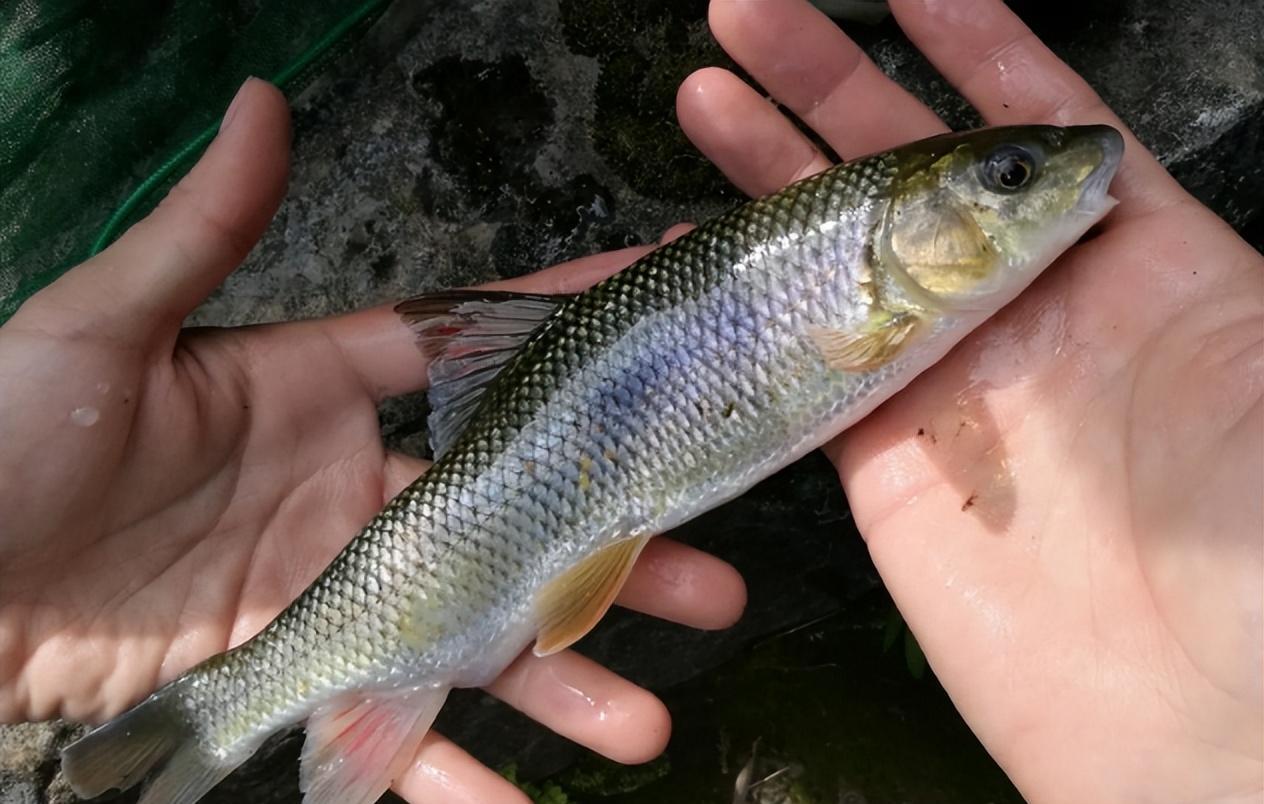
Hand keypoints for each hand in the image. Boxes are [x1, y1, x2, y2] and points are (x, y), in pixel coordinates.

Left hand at [0, 79, 745, 801]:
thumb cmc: (4, 442)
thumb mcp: (101, 332)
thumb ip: (202, 230)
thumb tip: (262, 99)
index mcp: (317, 393)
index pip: (466, 351)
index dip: (559, 328)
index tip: (656, 301)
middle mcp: (350, 494)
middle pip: (511, 520)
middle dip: (613, 553)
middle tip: (713, 582)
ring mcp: (332, 594)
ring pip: (474, 639)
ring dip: (563, 683)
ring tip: (646, 721)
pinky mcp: (295, 680)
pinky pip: (388, 735)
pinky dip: (449, 777)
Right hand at [674, 1, 1261, 800]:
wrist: (1199, 726)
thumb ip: (1191, 267)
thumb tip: (1108, 162)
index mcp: (1132, 265)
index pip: (1038, 122)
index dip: (972, 43)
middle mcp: (1024, 312)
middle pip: (911, 171)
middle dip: (833, 84)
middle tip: (754, 18)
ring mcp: (945, 383)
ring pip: (837, 254)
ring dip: (771, 174)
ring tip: (708, 98)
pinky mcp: (877, 462)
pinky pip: (801, 364)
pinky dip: (751, 303)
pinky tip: (702, 248)